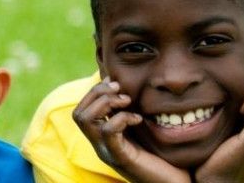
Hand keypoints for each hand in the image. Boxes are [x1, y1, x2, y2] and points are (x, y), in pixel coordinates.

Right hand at [72, 78, 187, 181]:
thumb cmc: (165, 160)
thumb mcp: (146, 133)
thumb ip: (136, 116)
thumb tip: (134, 91)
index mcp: (103, 139)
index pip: (81, 110)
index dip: (95, 92)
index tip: (117, 84)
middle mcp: (100, 145)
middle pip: (78, 113)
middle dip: (97, 93)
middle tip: (120, 89)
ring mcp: (108, 152)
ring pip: (85, 120)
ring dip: (106, 103)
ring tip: (127, 101)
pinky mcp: (121, 158)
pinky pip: (108, 132)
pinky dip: (122, 118)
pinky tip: (138, 119)